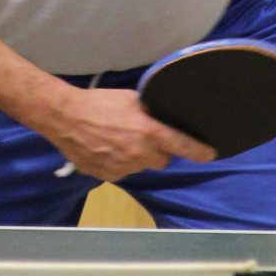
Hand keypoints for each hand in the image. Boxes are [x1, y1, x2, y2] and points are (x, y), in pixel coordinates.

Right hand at [37, 87, 215, 181]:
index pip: (182, 145)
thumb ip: (149, 113)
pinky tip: (105, 149)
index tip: (210, 154)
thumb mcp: (130, 99)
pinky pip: (122, 172)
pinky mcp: (108, 176)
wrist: (65, 118)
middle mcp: (139, 154)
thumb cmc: (99, 103)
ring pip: (140, 166)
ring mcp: (123, 168)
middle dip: (157, 151)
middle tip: (142, 137)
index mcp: (148, 132)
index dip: (198, 151)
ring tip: (117, 140)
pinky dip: (118, 163)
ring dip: (136, 157)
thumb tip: (160, 118)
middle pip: (161, 160)